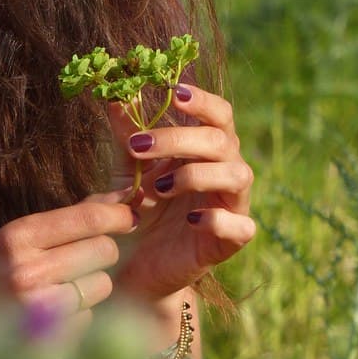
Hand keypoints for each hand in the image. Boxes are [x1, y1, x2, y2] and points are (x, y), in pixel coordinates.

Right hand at [0, 195, 137, 323]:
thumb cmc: (4, 274)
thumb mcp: (25, 238)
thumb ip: (74, 215)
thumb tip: (124, 196)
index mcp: (16, 237)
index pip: (86, 218)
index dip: (116, 214)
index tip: (130, 215)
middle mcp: (25, 271)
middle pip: (104, 249)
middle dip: (102, 253)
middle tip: (82, 259)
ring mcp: (38, 310)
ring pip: (103, 284)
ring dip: (93, 286)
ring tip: (63, 289)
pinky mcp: (52, 341)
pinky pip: (92, 316)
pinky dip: (81, 315)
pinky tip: (56, 316)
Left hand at [108, 84, 254, 299]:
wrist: (136, 266)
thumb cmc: (138, 208)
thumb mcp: (127, 169)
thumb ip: (126, 134)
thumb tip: (116, 96)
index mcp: (206, 149)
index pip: (219, 115)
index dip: (203, 101)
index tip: (174, 93)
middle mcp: (225, 171)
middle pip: (222, 140)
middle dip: (180, 139)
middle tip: (139, 145)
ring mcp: (232, 206)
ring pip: (238, 175)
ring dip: (196, 175)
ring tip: (159, 187)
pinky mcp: (232, 241)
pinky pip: (241, 226)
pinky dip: (218, 219)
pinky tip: (190, 220)